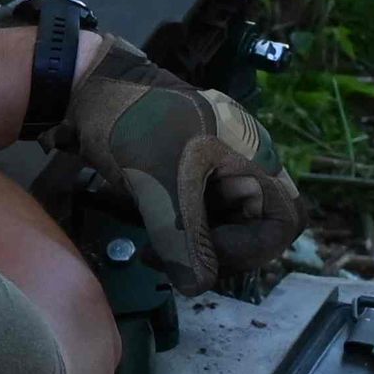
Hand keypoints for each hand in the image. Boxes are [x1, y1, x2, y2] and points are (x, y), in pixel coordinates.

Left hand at [59, 39, 303, 291]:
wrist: (89, 86)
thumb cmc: (134, 122)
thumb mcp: (160, 182)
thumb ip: (183, 238)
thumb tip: (198, 287)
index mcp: (255, 157)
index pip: (285, 221)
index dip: (253, 248)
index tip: (204, 253)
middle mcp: (246, 165)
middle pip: (257, 230)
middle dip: (219, 253)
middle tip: (173, 261)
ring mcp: (219, 171)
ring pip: (226, 228)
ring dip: (196, 247)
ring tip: (155, 250)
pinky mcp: (191, 177)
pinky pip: (201, 217)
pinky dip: (181, 234)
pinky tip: (152, 236)